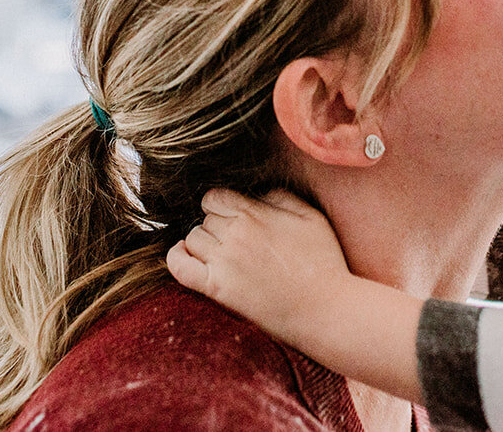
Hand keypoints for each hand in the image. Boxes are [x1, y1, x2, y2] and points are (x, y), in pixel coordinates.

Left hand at [167, 187, 428, 402]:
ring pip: (193, 238)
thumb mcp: (310, 217)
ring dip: (202, 243)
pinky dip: (176, 258)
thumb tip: (258, 192)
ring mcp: (224, 262)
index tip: (232, 218)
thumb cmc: (323, 263)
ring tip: (219, 254)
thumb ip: (281, 196)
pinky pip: (180, 268)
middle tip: (233, 242)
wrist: (326, 309)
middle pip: (204, 218)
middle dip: (215, 225)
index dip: (220, 206)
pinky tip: (184, 255)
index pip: (214, 197)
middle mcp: (235, 234)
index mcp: (255, 213)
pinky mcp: (218, 289)